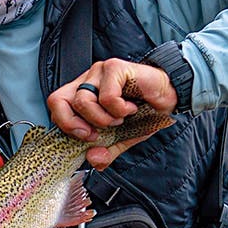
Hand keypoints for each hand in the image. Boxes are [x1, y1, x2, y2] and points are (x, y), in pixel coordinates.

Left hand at [47, 58, 176, 168]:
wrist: (171, 97)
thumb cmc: (144, 112)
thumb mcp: (123, 139)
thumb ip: (107, 151)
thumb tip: (93, 160)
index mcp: (82, 94)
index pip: (56, 108)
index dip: (67, 127)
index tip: (88, 138)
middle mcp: (86, 80)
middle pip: (57, 101)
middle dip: (73, 124)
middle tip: (95, 133)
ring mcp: (99, 72)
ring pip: (82, 101)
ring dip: (103, 119)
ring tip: (120, 118)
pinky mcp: (114, 67)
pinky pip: (106, 96)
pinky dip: (119, 110)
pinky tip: (131, 108)